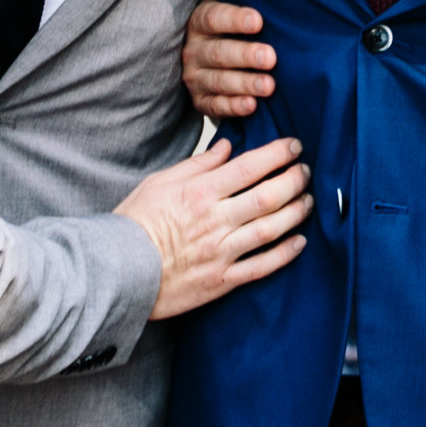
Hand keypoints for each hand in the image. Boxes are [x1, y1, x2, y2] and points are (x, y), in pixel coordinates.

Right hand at [116, 135, 312, 318]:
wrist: (116, 272)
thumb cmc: (134, 224)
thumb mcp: (159, 182)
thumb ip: (197, 164)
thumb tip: (226, 146)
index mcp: (199, 193)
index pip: (249, 167)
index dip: (277, 154)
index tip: (294, 145)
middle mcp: (214, 221)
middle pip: (267, 196)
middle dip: (294, 180)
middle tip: (306, 171)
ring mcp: (220, 252)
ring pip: (270, 229)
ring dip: (296, 213)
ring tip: (308, 201)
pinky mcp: (221, 280)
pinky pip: (261, 267)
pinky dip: (284, 254)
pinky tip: (300, 242)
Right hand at [184, 0, 276, 118]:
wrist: (208, 60)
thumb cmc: (223, 25)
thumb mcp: (218, 0)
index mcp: (198, 21)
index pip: (213, 18)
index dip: (234, 19)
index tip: (258, 20)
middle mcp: (193, 49)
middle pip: (218, 52)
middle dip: (245, 55)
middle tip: (271, 57)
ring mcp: (194, 77)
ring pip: (218, 81)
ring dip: (244, 83)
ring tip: (269, 85)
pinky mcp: (199, 101)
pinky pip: (214, 107)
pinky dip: (233, 107)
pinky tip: (252, 106)